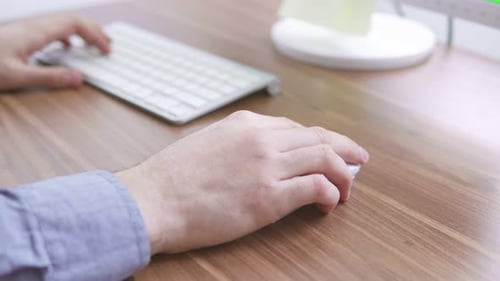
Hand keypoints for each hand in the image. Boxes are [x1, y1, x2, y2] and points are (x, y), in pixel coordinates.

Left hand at [0, 15, 109, 90]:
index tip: (107, 50)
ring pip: (62, 23)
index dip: (95, 35)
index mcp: (35, 33)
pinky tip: (68, 47)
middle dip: (94, 30)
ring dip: (83, 31)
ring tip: (95, 44)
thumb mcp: (16, 77)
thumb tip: (78, 79)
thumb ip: (49, 78)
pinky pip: (52, 29)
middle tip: (109, 45)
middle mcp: (33, 27)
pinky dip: (68, 36)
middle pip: (71, 19)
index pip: (74, 24)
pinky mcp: (21, 35)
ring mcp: (27, 30)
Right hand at [116, 111, 368, 254]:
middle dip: (344, 148)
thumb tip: (260, 154)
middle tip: (358, 158)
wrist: (152, 200)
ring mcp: (267, 166)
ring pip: (325, 158)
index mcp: (245, 124)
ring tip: (349, 187)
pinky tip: (330, 203)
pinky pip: (316, 188)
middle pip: (318, 137)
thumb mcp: (207, 144)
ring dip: (344, 173)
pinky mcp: (269, 197)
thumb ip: (237, 143)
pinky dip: (331, 193)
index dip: (317, 140)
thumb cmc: (172, 178)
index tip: (327, 149)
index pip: (295, 128)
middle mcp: (261, 139)